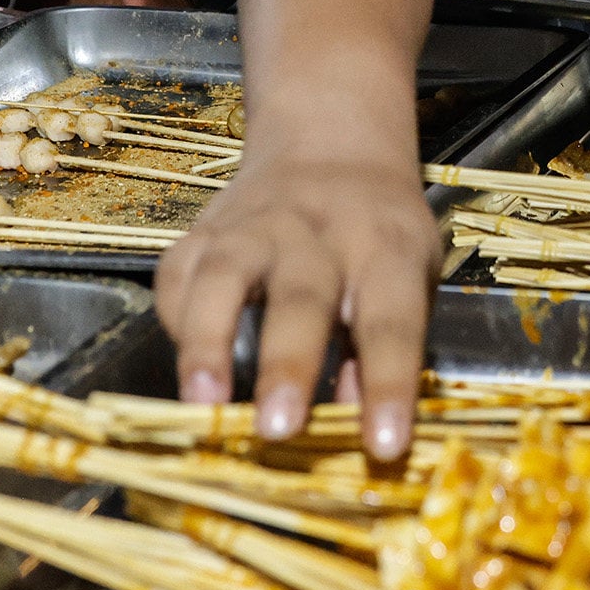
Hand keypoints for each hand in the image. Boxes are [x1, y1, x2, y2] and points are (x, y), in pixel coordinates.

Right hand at [154, 147, 443, 456]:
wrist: (330, 142)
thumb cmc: (380, 230)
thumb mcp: (413, 275)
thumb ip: (388, 347)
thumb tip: (359, 428)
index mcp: (386, 248)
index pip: (392, 321)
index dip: (388, 386)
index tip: (383, 447)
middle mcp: (318, 232)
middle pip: (301, 297)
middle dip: (287, 365)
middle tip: (277, 429)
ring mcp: (255, 226)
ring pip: (224, 278)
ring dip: (209, 343)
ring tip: (202, 403)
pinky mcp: (205, 229)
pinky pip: (179, 275)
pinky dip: (177, 322)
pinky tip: (187, 368)